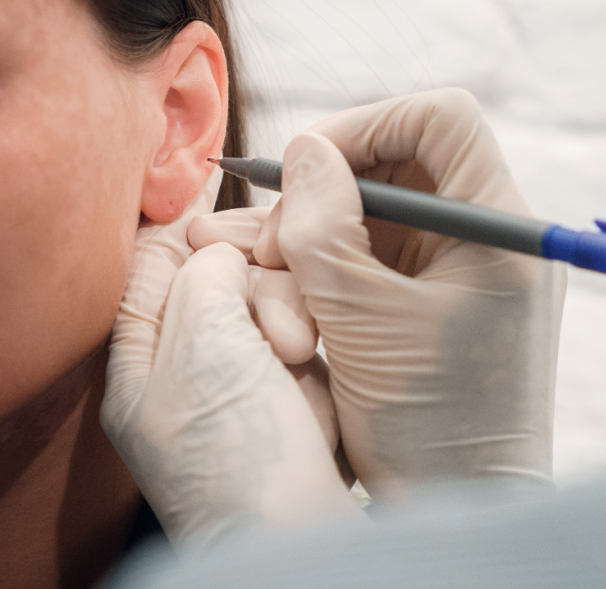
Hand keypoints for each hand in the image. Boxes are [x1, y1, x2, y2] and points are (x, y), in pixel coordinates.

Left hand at [101, 169, 358, 550]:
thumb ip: (205, 276)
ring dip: (294, 321)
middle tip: (279, 331)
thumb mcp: (202, 346)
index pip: (157, 267)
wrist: (302, 534)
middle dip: (259, 291)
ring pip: (278, 304)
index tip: (228, 215)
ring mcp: (248, 384)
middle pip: (227, 279)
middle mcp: (193, 369)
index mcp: (142, 361)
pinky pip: (312, 341)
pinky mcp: (295, 396)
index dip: (192, 235)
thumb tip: (224, 247)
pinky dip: (319, 355)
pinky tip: (315, 386)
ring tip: (297, 361)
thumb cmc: (237, 461)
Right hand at [191, 89, 566, 507]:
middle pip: (405, 164)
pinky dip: (338, 267)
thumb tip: (305, 148)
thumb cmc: (427, 426)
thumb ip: (323, 225)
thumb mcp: (360, 320)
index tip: (304, 166)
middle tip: (269, 241)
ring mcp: (473, 271)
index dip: (368, 123)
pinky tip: (287, 289)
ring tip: (260, 269)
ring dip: (321, 234)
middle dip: (327, 191)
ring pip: (386, 214)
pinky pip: (389, 257)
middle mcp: (496, 239)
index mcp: (502, 229)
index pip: (443, 119)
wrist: (465, 509)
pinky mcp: (448, 301)